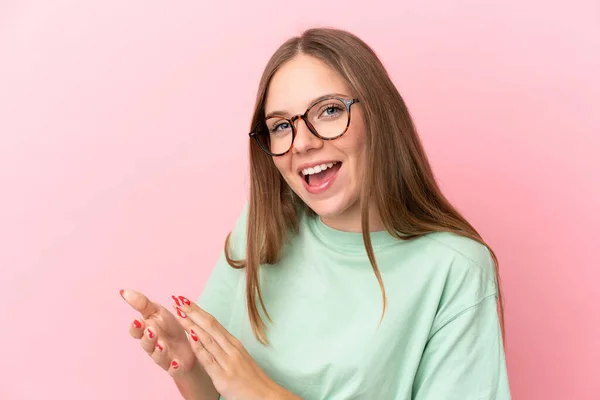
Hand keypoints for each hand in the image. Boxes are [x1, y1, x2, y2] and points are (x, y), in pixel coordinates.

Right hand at [119, 289, 197, 374]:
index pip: (136, 331)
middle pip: (146, 344)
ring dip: (159, 351)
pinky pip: (174, 369)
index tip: (137, 320)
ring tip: (162, 344)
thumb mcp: (158, 312)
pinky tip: (176, 362)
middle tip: (151, 330)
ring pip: (158, 356)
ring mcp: (164, 357)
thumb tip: (123, 291)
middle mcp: (153, 345)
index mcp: (147, 331)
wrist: (191, 344)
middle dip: (148, 338)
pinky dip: (174, 367)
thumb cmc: (170, 328)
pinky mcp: (176, 367)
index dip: (136, 327)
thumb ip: (142, 304)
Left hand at [171, 296, 300, 399]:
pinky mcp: (223, 375)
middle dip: (193, 312)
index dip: (199, 311)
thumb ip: (224, 348)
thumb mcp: (238, 358)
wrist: (264, 394)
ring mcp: (227, 361)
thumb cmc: (250, 378)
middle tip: (178, 299)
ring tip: (179, 312)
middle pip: (209, 325)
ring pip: (207, 338)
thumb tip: (208, 338)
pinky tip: (190, 336)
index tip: (186, 301)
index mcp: (233, 343)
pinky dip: (199, 346)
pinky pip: (208, 358)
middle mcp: (230, 348)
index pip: (213, 322)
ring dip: (192, 324)